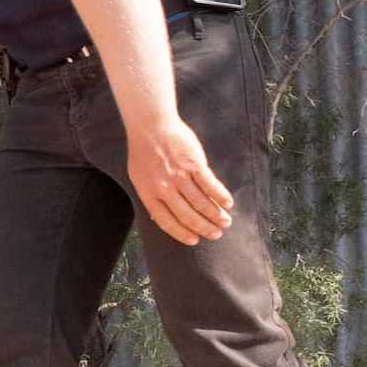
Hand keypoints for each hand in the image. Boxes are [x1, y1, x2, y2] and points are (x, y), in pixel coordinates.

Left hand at [128, 117, 233, 245]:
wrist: (150, 126)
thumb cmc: (144, 152)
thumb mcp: (139, 178)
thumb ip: (151, 197)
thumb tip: (161, 218)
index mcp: (148, 194)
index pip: (167, 221)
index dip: (182, 233)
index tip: (194, 241)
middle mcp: (164, 188)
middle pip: (187, 215)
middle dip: (204, 227)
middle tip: (216, 234)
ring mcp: (180, 176)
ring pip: (201, 202)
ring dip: (216, 215)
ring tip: (225, 221)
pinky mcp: (194, 164)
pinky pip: (210, 185)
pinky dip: (220, 196)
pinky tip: (227, 203)